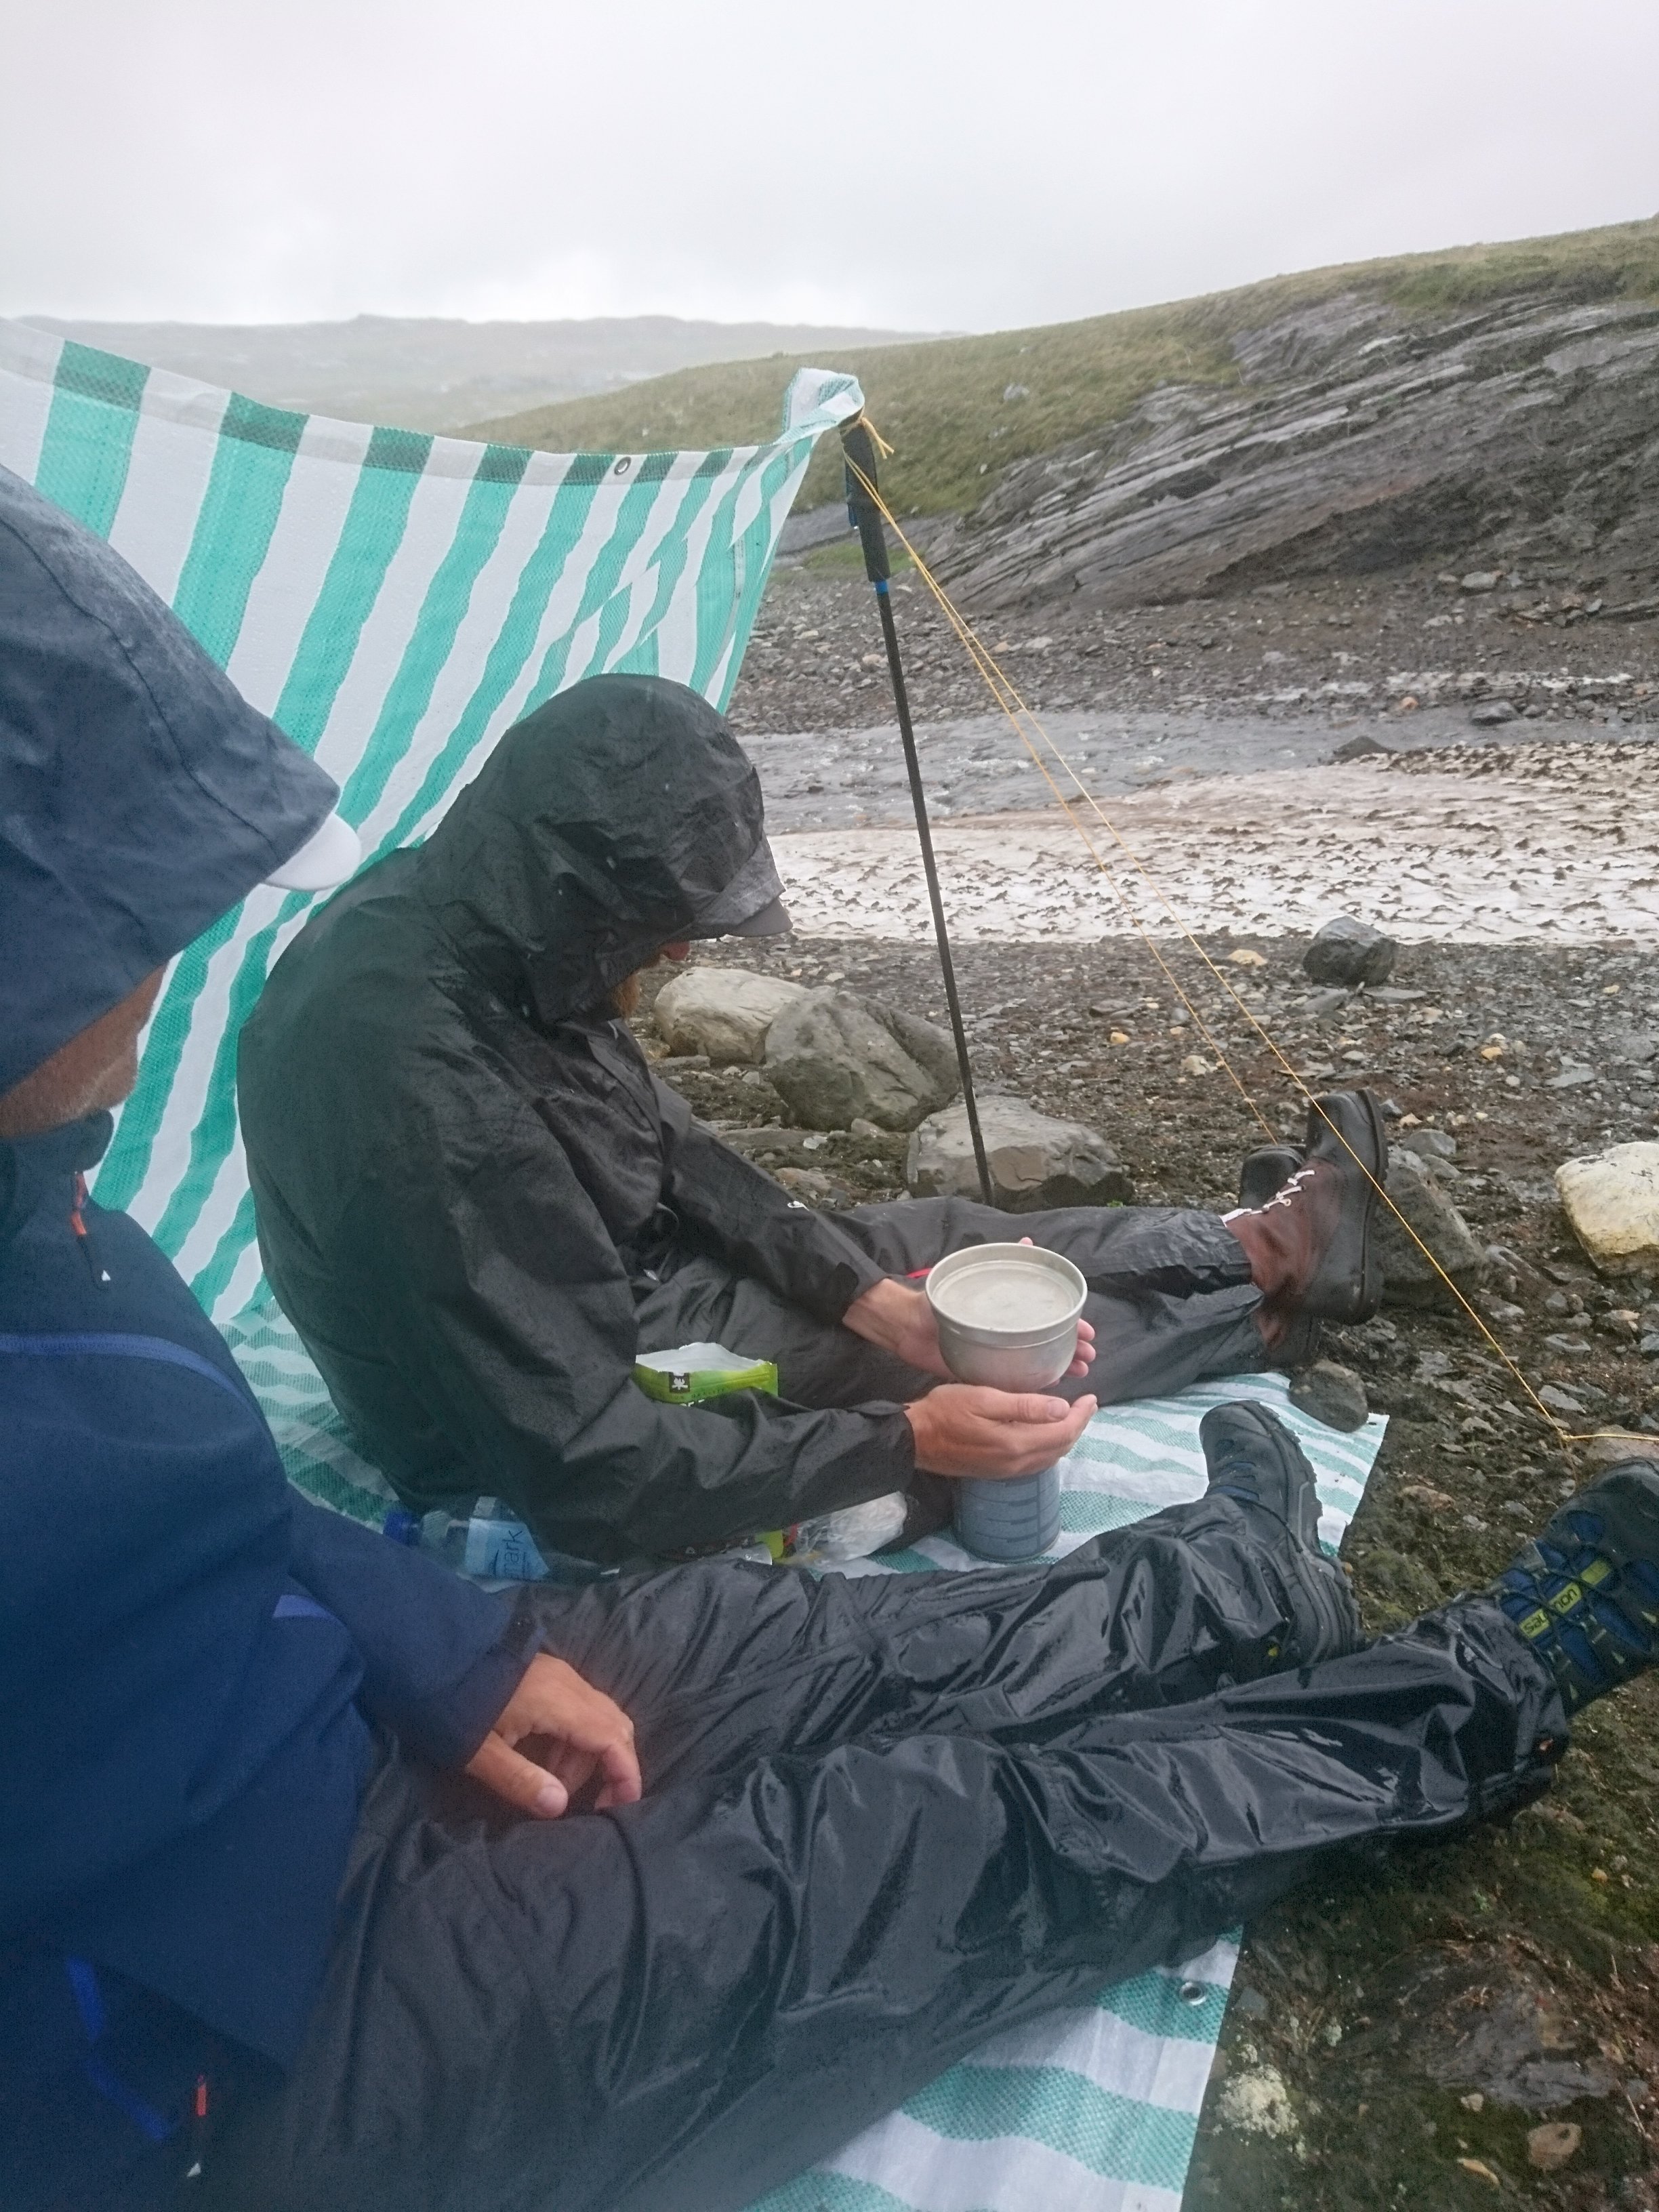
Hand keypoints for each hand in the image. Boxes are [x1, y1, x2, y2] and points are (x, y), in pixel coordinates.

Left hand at [464, 1653, 641, 1819]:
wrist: (430, 1655)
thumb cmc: (455, 1707)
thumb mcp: (480, 1752)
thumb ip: (521, 1781)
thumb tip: (560, 1806)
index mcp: (560, 1702)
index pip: (613, 1738)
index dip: (626, 1774)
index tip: (618, 1809)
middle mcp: (570, 1684)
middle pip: (614, 1726)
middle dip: (610, 1768)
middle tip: (589, 1804)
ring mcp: (560, 1676)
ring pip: (596, 1719)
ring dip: (585, 1757)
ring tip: (550, 1785)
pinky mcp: (548, 1676)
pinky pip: (578, 1710)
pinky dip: (572, 1740)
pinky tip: (543, 1759)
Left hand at [843, 1272, 1095, 1381]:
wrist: (906, 1325)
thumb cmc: (938, 1299)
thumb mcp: (971, 1278)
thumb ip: (999, 1260)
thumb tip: (1029, 1241)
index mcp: (1009, 1312)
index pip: (1049, 1317)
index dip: (1072, 1324)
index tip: (1089, 1333)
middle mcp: (1009, 1334)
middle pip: (1051, 1342)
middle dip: (1073, 1349)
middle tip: (1088, 1358)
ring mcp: (999, 1356)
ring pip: (1039, 1364)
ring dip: (1061, 1367)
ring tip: (1078, 1373)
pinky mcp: (985, 1375)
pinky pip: (1015, 1384)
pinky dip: (1035, 1387)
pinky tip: (1052, 1390)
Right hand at [905, 1385, 1098, 1476]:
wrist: (914, 1440)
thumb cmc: (944, 1411)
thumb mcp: (983, 1398)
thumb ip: (1023, 1405)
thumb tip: (1062, 1409)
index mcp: (1016, 1443)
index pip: (1064, 1432)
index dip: (1082, 1415)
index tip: (1091, 1398)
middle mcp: (1017, 1463)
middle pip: (1061, 1447)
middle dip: (1078, 1425)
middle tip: (1086, 1404)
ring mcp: (1007, 1471)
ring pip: (1050, 1456)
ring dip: (1065, 1437)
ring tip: (1071, 1416)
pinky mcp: (998, 1472)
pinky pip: (1036, 1461)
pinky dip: (1049, 1446)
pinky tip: (1045, 1432)